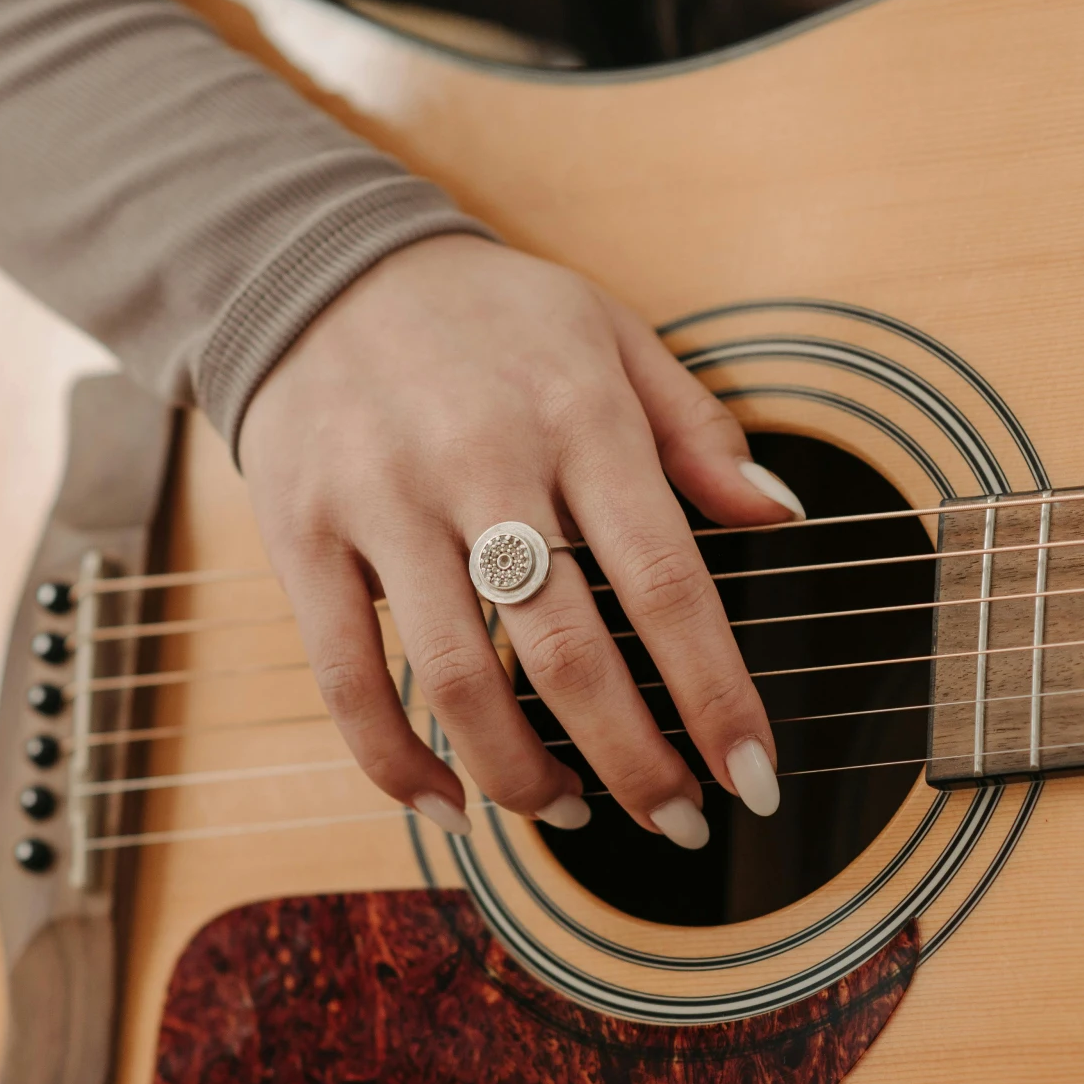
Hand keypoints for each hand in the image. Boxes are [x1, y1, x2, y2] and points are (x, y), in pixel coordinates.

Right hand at [237, 235, 805, 847]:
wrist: (315, 263)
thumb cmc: (485, 314)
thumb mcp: (610, 334)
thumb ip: (698, 430)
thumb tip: (780, 517)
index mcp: (578, 415)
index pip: (664, 582)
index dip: (716, 695)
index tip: (754, 775)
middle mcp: (483, 462)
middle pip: (568, 655)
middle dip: (634, 763)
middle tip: (676, 820)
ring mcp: (384, 503)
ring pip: (458, 682)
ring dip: (524, 778)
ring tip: (570, 811)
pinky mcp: (303, 537)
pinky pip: (347, 679)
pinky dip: (397, 763)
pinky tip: (449, 805)